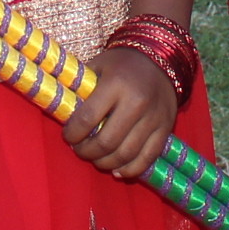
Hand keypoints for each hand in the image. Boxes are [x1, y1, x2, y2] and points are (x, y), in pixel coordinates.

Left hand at [62, 46, 180, 180]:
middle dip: (87, 152)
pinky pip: (147, 158)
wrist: (160, 59)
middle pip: (106, 142)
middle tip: (79, 150)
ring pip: (125, 154)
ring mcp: (153, 118)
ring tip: (95, 158)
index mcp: (116, 83)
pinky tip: (116, 169)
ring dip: (105, 163)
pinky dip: (130, 169)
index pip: (87, 118)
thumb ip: (82, 89)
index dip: (73, 133)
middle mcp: (137, 102)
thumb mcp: (98, 66)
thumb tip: (63, 115)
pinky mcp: (165, 128)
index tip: (68, 136)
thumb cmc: (121, 64)